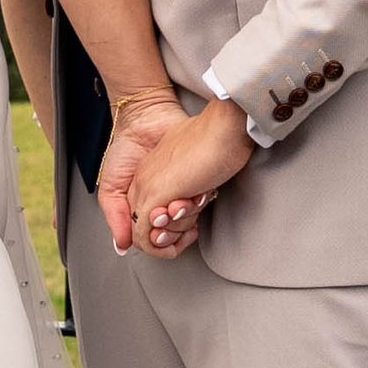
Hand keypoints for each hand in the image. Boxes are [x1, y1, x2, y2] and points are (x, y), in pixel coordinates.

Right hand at [94, 87, 190, 256]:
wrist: (148, 119)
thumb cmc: (126, 149)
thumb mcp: (112, 187)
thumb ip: (116, 216)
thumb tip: (123, 246)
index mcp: (144, 211)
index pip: (153, 240)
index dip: (157, 242)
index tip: (157, 232)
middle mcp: (164, 206)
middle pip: (174, 234)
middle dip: (174, 229)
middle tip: (169, 213)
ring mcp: (182, 194)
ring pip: (189, 222)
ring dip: (188, 217)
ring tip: (183, 202)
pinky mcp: (197, 181)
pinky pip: (203, 201)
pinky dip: (200, 203)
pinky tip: (196, 195)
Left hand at [127, 98, 252, 257]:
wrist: (224, 126)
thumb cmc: (219, 144)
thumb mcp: (197, 172)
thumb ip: (187, 190)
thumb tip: (189, 203)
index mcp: (153, 173)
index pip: (145, 217)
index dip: (170, 229)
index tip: (192, 226)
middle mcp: (144, 180)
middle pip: (143, 229)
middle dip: (172, 236)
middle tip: (193, 222)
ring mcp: (147, 187)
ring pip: (145, 235)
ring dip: (174, 235)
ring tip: (193, 210)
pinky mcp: (154, 194)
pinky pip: (144, 236)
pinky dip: (165, 242)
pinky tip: (188, 223)